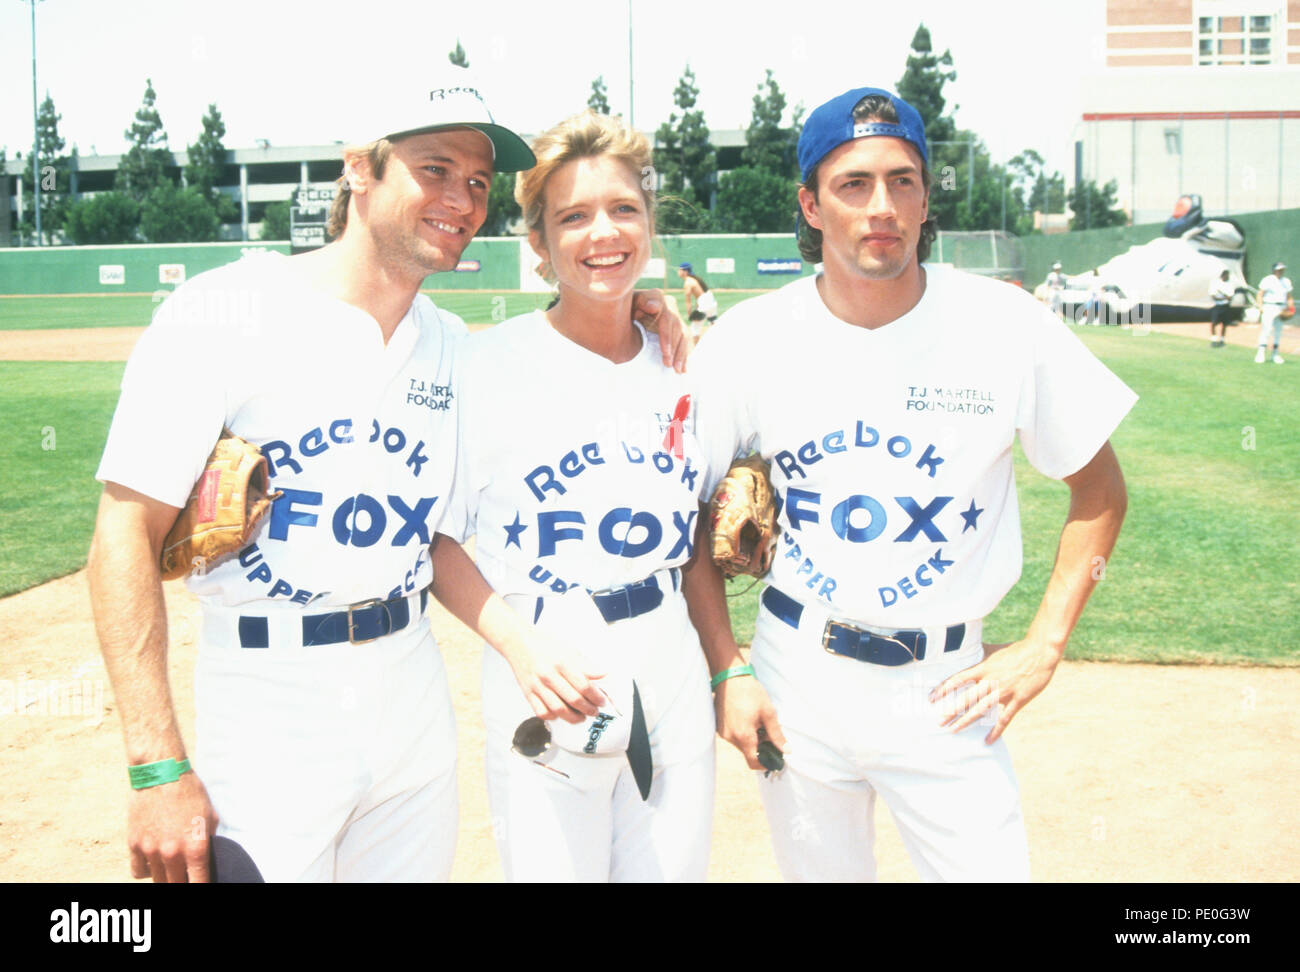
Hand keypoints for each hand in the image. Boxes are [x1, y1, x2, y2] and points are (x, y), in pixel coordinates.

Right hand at [127, 771, 218, 882]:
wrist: (161, 773)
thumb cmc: (190, 792)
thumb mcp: (210, 815)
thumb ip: (209, 840)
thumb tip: (210, 859)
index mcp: (195, 847)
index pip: (199, 884)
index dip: (202, 886)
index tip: (201, 883)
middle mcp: (172, 853)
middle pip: (176, 885)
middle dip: (183, 882)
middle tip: (186, 875)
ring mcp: (150, 851)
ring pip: (157, 880)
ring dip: (165, 876)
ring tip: (172, 867)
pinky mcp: (134, 845)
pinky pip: (138, 871)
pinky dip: (146, 870)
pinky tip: (154, 861)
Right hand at [506, 634, 608, 723]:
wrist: (518, 643)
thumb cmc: (545, 645)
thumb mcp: (568, 649)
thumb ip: (586, 665)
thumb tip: (604, 675)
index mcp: (561, 662)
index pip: (584, 685)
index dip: (596, 696)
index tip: (602, 700)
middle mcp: (548, 675)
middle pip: (573, 699)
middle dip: (588, 709)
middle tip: (595, 711)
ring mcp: (537, 685)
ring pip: (558, 709)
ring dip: (574, 717)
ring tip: (582, 717)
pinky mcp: (528, 693)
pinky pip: (542, 712)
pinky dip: (553, 717)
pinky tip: (561, 714)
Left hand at [632, 289, 692, 372]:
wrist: (626, 311)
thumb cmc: (624, 308)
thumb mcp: (628, 304)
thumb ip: (640, 303)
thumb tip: (653, 307)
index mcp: (657, 298)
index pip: (667, 318)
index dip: (667, 337)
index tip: (665, 352)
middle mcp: (669, 306)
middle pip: (677, 330)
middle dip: (673, 349)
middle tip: (668, 364)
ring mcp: (675, 316)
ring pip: (683, 336)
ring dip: (681, 354)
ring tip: (677, 370)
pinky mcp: (678, 327)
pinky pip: (685, 341)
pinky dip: (684, 355)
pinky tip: (683, 369)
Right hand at [714, 674, 787, 769]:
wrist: (729, 676)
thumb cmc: (750, 692)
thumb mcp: (768, 712)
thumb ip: (777, 734)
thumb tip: (787, 751)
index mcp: (744, 736)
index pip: (754, 762)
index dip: (766, 763)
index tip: (775, 756)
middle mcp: (730, 737)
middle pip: (748, 752)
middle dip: (760, 746)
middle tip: (769, 731)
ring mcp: (723, 732)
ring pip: (741, 744)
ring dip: (751, 738)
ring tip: (757, 720)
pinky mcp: (719, 726)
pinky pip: (733, 736)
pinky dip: (742, 732)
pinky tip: (746, 717)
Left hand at [930, 639, 1063, 743]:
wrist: (1040, 652)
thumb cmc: (1016, 650)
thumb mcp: (993, 650)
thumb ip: (979, 653)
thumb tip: (965, 649)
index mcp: (983, 668)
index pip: (958, 679)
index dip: (943, 689)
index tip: (932, 698)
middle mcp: (991, 681)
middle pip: (966, 698)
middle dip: (951, 710)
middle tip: (939, 721)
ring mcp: (1004, 692)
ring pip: (981, 710)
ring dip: (966, 721)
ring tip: (954, 730)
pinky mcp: (1017, 700)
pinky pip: (1004, 719)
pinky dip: (996, 731)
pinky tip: (988, 741)